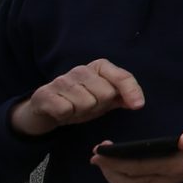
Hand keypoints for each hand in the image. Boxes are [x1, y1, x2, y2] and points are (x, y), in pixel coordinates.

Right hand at [10, 60, 144, 137]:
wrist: (46, 108)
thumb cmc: (81, 100)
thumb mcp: (105, 99)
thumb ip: (123, 97)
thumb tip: (138, 103)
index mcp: (99, 67)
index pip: (122, 76)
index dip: (132, 91)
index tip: (138, 106)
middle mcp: (81, 70)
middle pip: (105, 94)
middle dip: (99, 106)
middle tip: (88, 106)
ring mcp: (61, 80)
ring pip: (86, 103)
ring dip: (81, 112)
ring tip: (74, 108)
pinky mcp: (44, 93)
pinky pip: (65, 110)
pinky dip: (65, 115)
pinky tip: (61, 111)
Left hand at [93, 121, 182, 182]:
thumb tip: (182, 140)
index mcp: (174, 165)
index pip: (136, 167)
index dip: (114, 161)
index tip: (100, 151)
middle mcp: (164, 178)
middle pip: (125, 181)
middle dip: (107, 169)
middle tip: (96, 152)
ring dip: (111, 173)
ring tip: (103, 157)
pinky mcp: (159, 182)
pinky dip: (119, 174)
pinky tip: (116, 161)